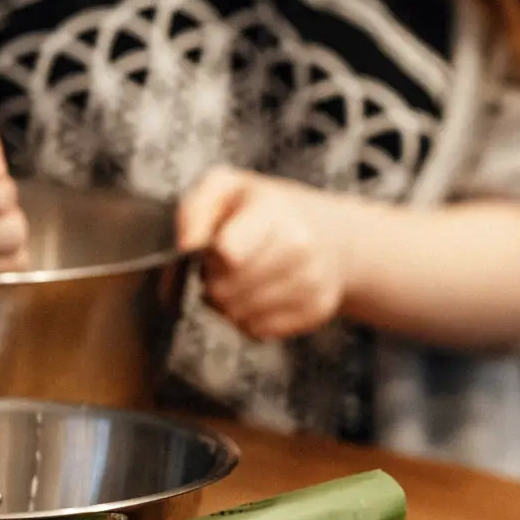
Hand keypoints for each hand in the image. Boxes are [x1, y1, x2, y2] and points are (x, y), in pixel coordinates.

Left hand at [178, 169, 348, 341]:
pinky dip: (250, 319)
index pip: (229, 254)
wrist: (333, 235)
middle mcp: (300, 247)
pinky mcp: (316, 310)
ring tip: (240, 281)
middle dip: (213, 283)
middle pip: (226, 291)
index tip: (214, 249)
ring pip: (239, 316)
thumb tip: (186, 247)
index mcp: (274, 212)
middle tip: (223, 267)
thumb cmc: (268, 211)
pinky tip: (258, 296)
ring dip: (229, 304)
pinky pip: (259, 331)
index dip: (209, 258)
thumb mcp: (227, 188)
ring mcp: (311, 281)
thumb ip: (196, 210)